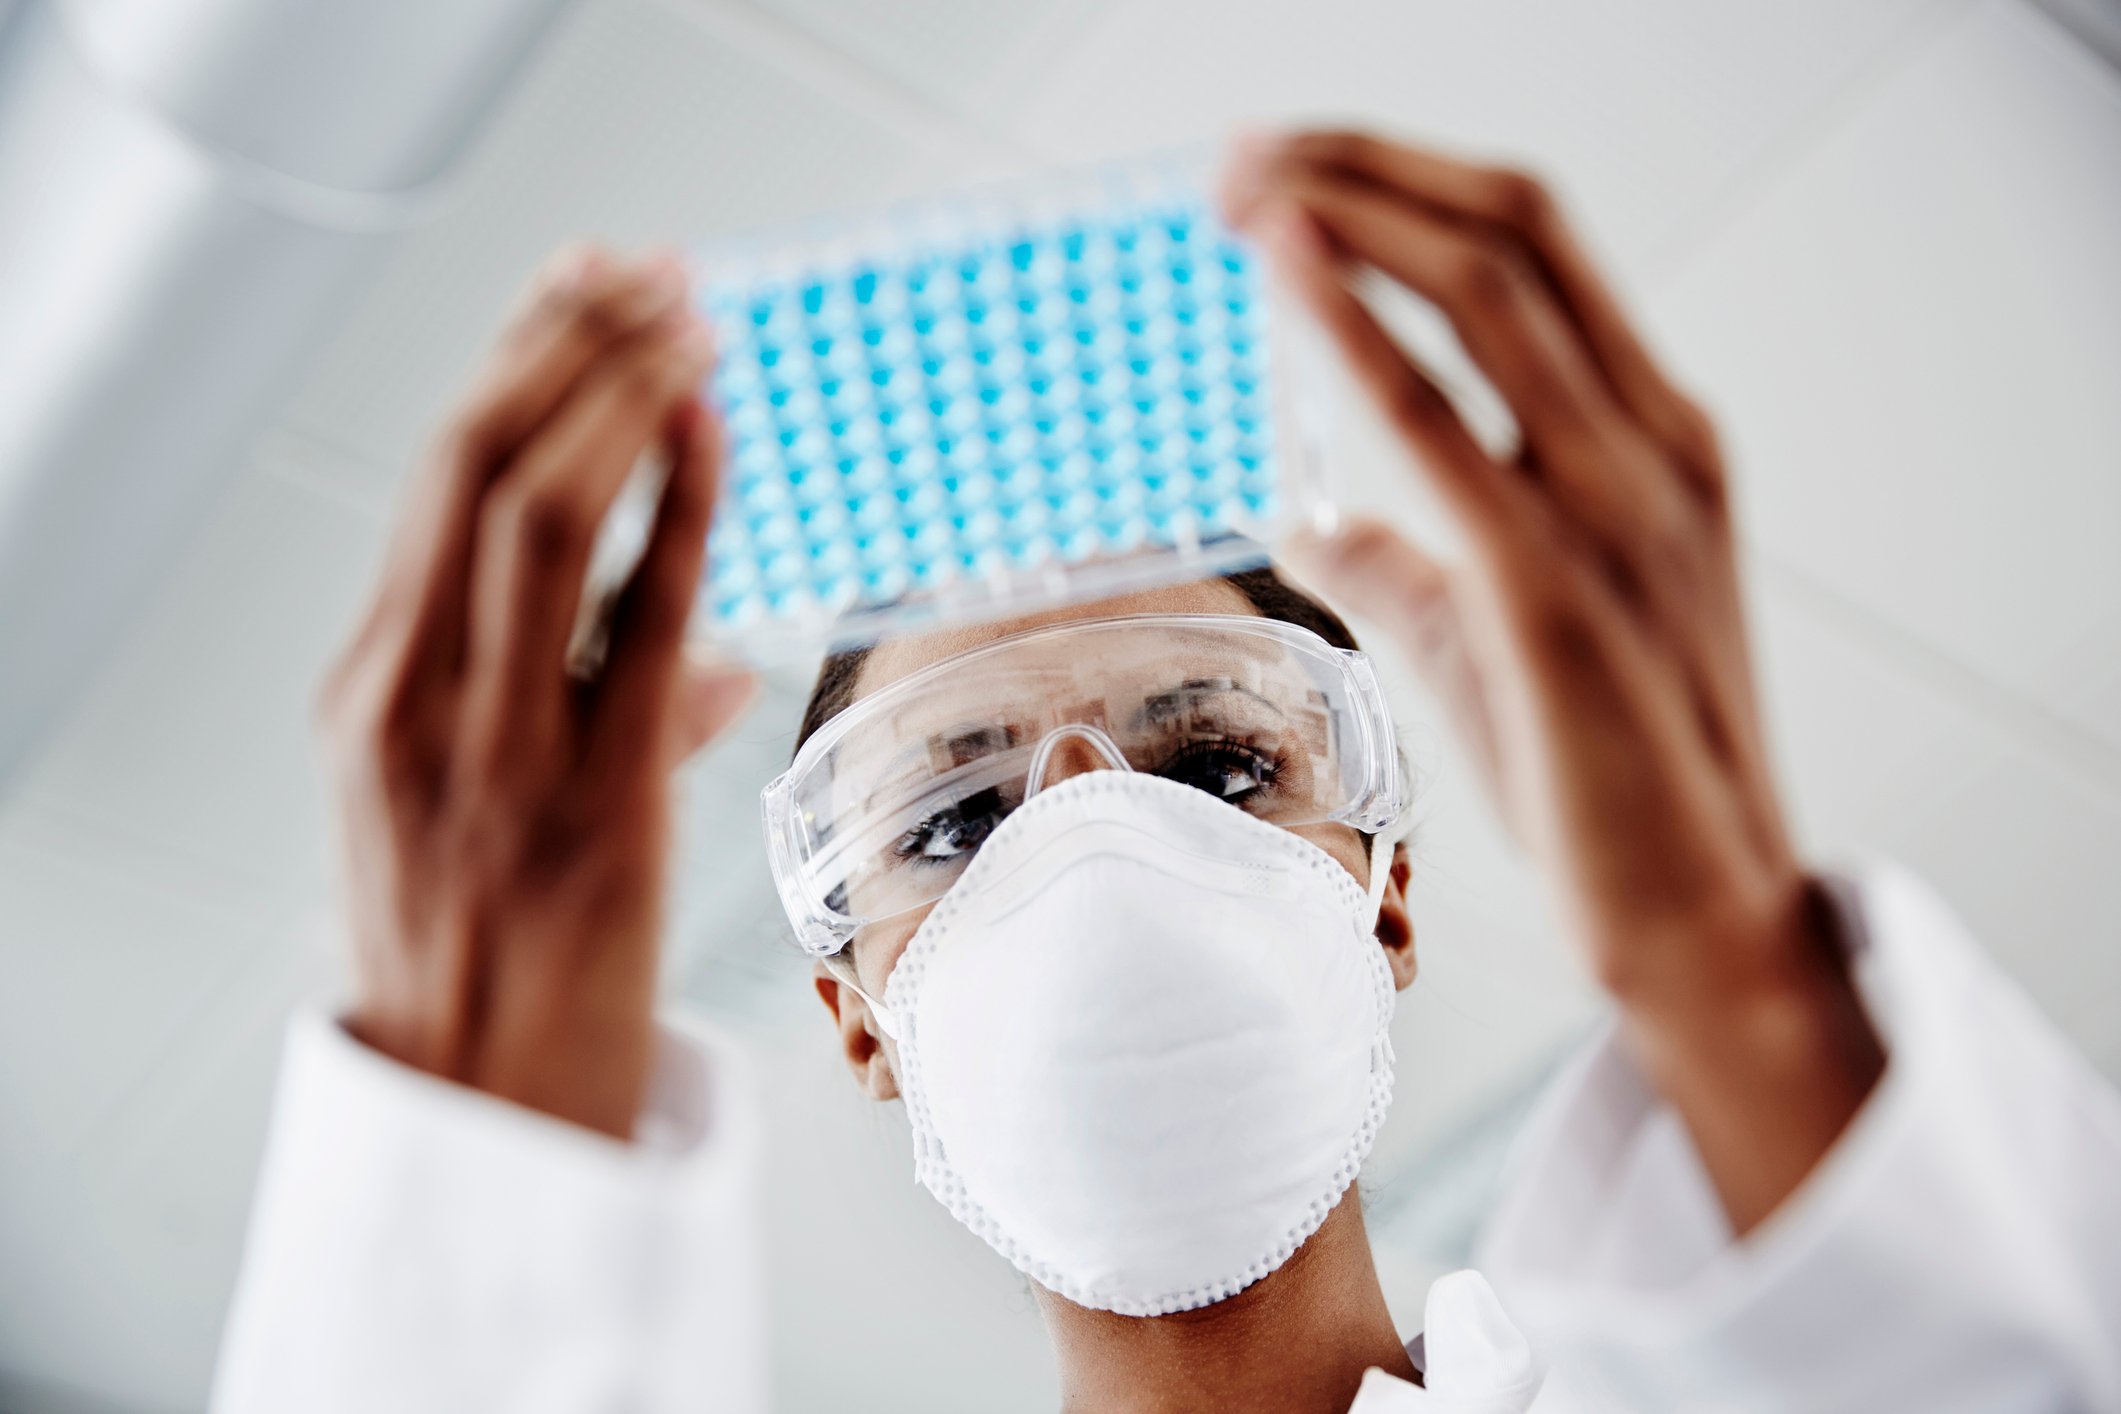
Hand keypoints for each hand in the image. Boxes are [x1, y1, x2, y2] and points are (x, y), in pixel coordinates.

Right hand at [317, 247, 756, 1138]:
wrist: (479, 1112)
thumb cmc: (481, 956)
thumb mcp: (467, 818)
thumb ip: (564, 715)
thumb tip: (709, 668)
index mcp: (368, 693)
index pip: (435, 484)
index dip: (514, 364)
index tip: (579, 283)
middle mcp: (411, 704)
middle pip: (473, 468)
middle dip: (561, 347)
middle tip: (645, 269)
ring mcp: (492, 753)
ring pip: (536, 518)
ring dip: (618, 396)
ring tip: (689, 317)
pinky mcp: (591, 805)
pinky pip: (636, 624)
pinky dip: (674, 509)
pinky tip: (710, 426)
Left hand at [1222, 132, 1881, 1229]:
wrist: (1695, 905)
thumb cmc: (1602, 771)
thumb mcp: (1489, 635)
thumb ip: (1405, 559)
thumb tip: (1311, 519)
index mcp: (1655, 437)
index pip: (1536, 249)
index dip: (1409, 185)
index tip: (1294, 174)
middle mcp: (1651, 443)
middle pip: (1511, 231)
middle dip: (1367, 166)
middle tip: (1241, 157)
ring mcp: (1618, 507)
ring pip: (1488, 291)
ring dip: (1352, 211)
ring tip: (1243, 184)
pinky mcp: (1556, 588)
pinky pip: (1445, 426)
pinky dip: (1360, 328)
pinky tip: (1289, 268)